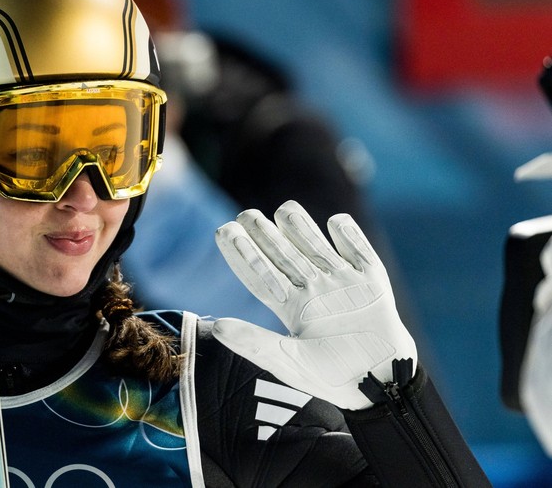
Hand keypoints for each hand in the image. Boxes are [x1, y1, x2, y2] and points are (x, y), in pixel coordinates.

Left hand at [212, 200, 416, 409]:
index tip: (223, 231)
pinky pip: (360, 252)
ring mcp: (342, 283)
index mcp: (291, 308)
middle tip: (246, 215)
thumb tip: (215, 327)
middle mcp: (313, 290)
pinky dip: (351, 237)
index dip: (241, 254)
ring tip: (285, 210)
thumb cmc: (333, 378)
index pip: (260, 275)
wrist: (382, 387)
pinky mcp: (372, 282)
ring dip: (301, 229)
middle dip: (264, 234)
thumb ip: (253, 342)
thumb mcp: (288, 363)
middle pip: (284, 255)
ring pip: (316, 247)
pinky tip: (336, 222)